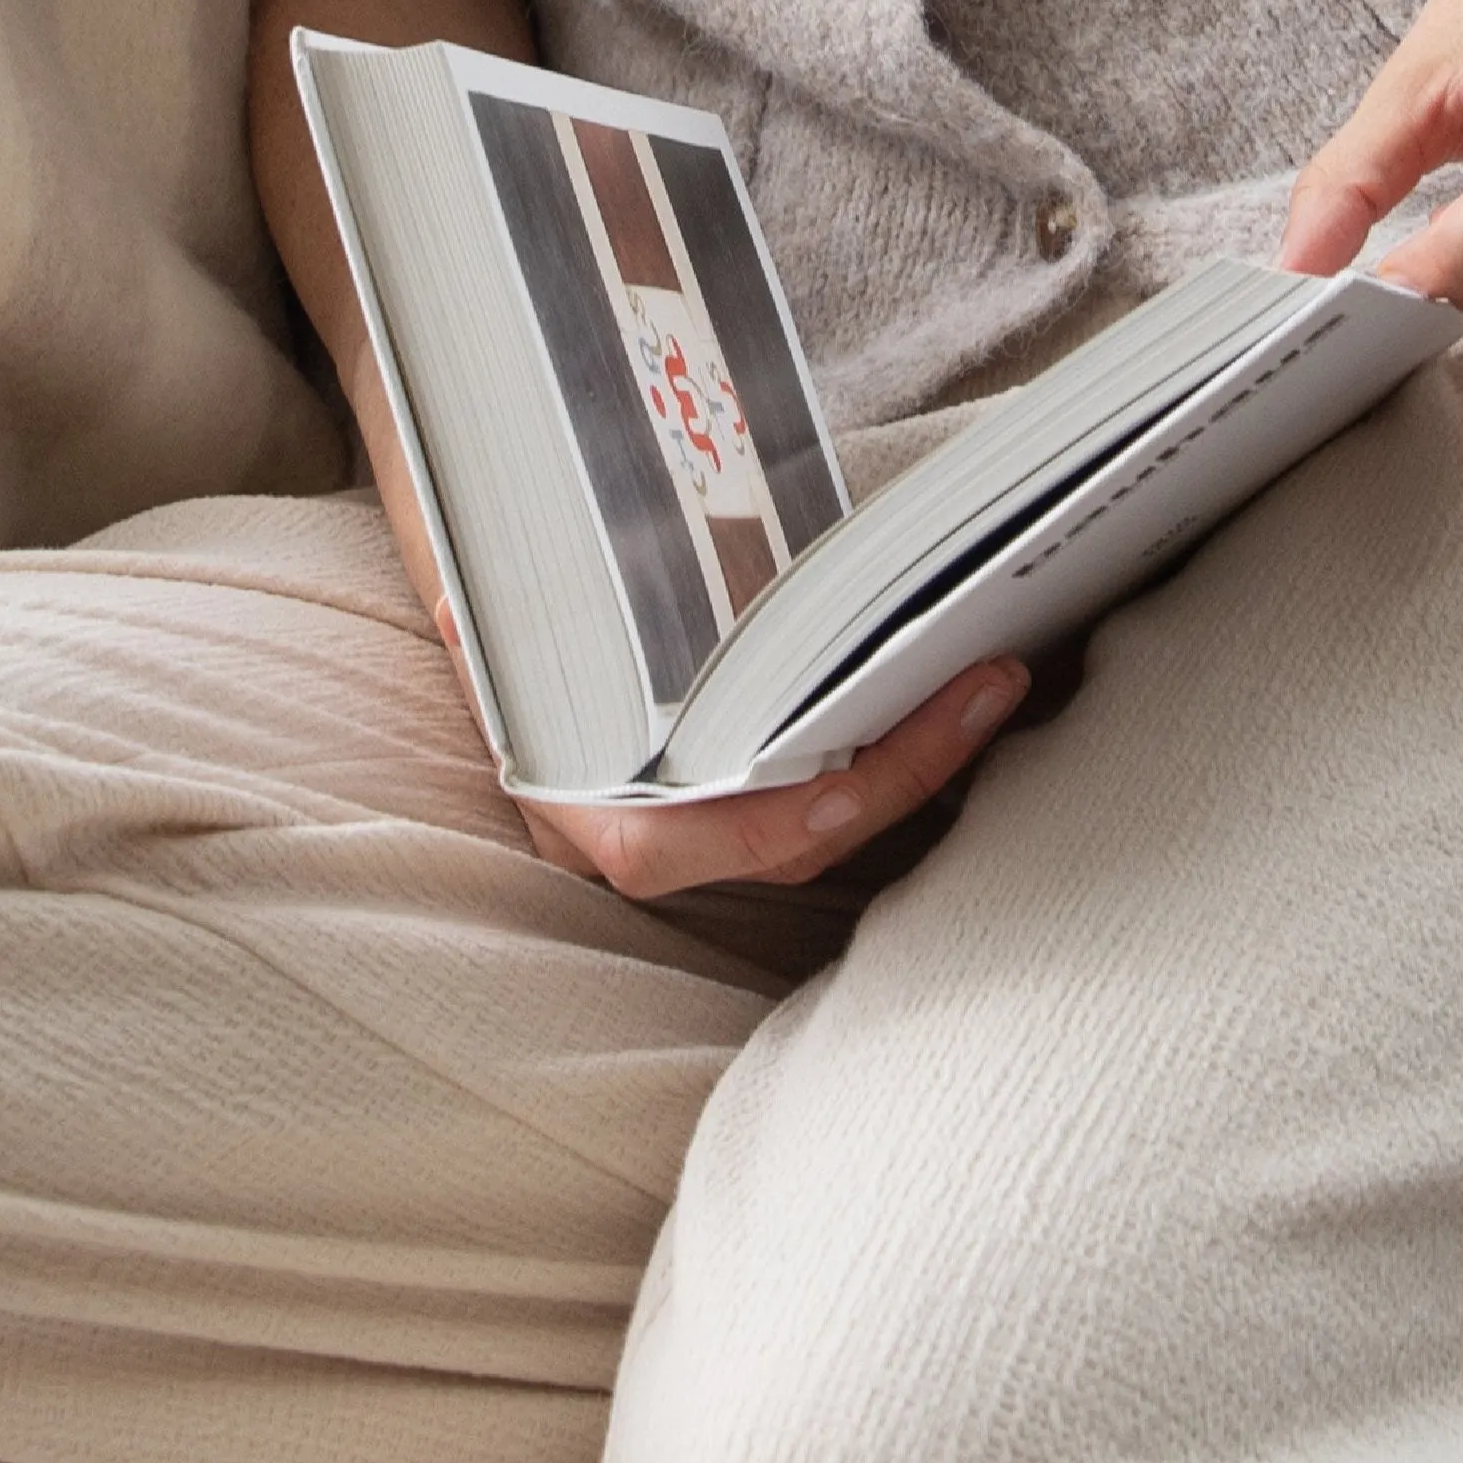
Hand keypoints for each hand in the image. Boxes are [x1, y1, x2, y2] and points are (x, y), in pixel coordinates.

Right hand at [518, 660, 1026, 898]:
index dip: (751, 829)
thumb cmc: (509, 620)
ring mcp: (711, 824)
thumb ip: (489, 625)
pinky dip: (903, 749)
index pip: (662, 850)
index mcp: (575, 806)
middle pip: (789, 843)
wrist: (519, 625)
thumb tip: (464, 611)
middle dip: (896, 775)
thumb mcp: (491, 620)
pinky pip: (841, 790)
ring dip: (920, 761)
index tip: (836, 794)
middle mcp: (648, 832)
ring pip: (830, 826)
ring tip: (997, 679)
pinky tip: (967, 688)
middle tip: (988, 687)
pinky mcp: (762, 793)